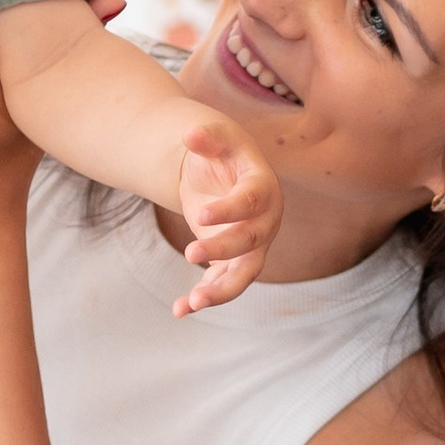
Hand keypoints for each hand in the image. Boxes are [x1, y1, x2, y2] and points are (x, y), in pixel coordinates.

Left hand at [173, 117, 282, 313]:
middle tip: (190, 254)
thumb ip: (206, 136)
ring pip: (244, 273)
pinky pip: (224, 284)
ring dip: (221, 290)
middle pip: (251, 241)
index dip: (229, 210)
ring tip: (193, 302)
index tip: (199, 216)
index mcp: (263, 187)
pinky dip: (204, 297)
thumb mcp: (215, 137)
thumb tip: (190, 133)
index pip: (251, 201)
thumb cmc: (222, 152)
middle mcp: (265, 220)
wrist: (224, 171)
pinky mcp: (235, 261)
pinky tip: (179, 310)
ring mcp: (253, 244)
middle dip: (223, 249)